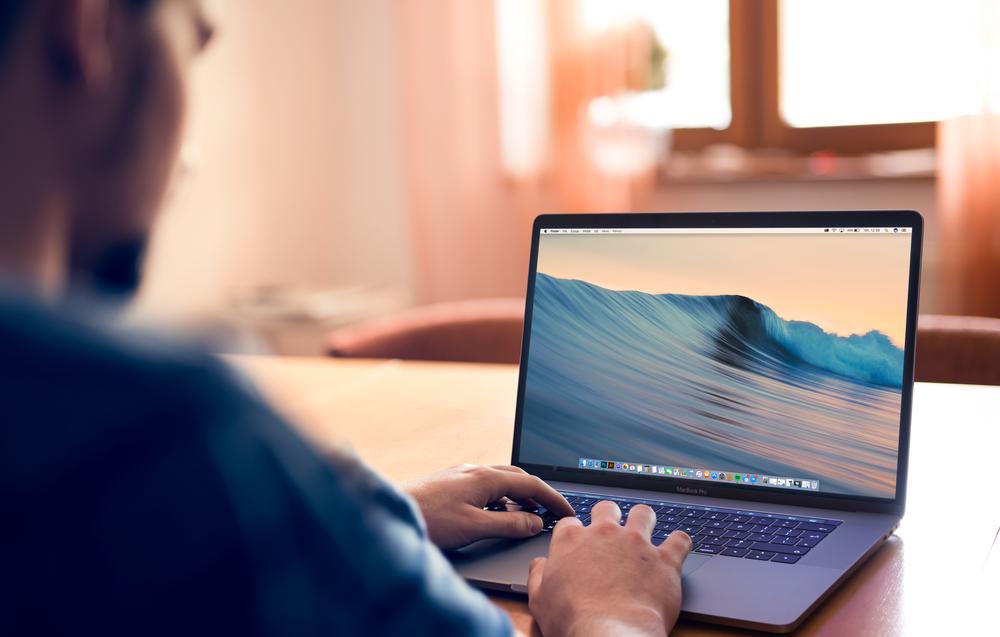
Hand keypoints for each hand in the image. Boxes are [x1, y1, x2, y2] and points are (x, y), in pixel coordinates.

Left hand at [398, 464, 574, 550]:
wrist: (390, 513)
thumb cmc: (427, 519)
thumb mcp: (474, 527)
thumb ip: (508, 525)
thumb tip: (535, 523)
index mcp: (485, 477)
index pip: (530, 484)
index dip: (553, 498)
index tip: (567, 512)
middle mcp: (474, 470)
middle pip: (517, 478)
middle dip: (538, 494)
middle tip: (553, 512)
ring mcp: (460, 475)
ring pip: (500, 481)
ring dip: (518, 496)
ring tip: (529, 515)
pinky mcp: (449, 483)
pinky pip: (484, 486)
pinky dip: (499, 498)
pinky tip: (496, 513)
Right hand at [527, 501, 690, 636]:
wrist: (609, 634)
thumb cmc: (572, 620)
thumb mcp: (539, 600)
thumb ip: (537, 576)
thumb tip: (539, 565)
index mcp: (571, 540)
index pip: (571, 523)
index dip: (575, 533)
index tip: (580, 545)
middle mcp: (603, 533)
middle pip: (607, 508)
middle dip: (609, 516)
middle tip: (612, 533)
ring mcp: (636, 543)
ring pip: (643, 514)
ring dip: (644, 520)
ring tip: (646, 530)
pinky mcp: (664, 560)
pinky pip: (679, 540)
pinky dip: (680, 542)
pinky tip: (678, 546)